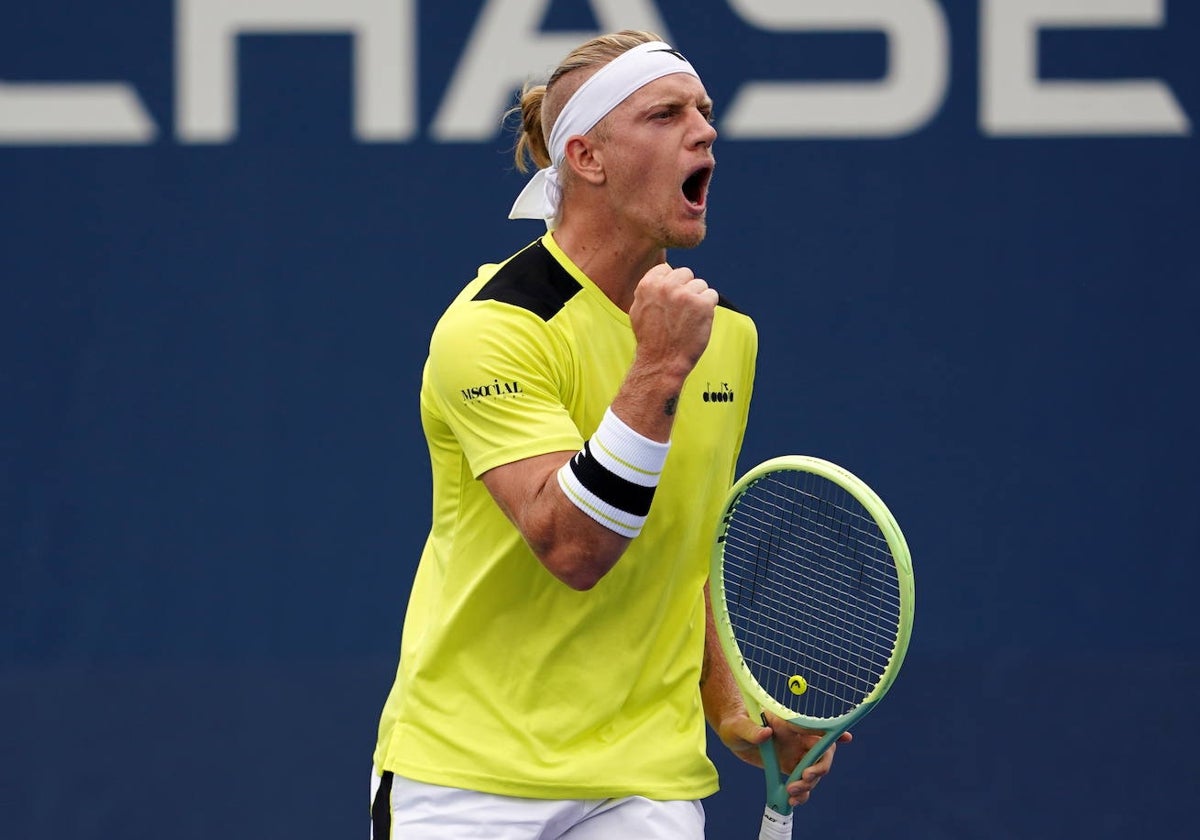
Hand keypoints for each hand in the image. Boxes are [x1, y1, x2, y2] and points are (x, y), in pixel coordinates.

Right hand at [628, 263, 717, 380]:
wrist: (662, 361)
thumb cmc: (650, 339)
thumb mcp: (637, 310)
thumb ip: (648, 289)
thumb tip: (662, 272)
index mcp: (648, 284)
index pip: (668, 269)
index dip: (672, 286)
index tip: (670, 304)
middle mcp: (666, 286)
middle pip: (686, 273)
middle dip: (686, 289)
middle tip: (681, 312)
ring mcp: (685, 294)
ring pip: (701, 284)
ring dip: (698, 299)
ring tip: (688, 319)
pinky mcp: (702, 304)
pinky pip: (712, 295)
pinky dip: (709, 308)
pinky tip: (698, 321)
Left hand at [715, 710, 852, 807]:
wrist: (731, 734)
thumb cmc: (735, 722)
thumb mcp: (739, 726)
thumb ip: (752, 730)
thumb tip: (766, 734)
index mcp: (789, 724)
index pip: (815, 727)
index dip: (833, 732)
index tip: (846, 738)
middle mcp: (797, 738)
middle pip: (822, 752)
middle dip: (819, 767)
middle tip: (805, 778)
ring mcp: (795, 754)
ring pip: (814, 771)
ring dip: (809, 785)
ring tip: (791, 793)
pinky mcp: (790, 768)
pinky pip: (803, 783)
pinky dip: (802, 794)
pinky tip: (792, 801)